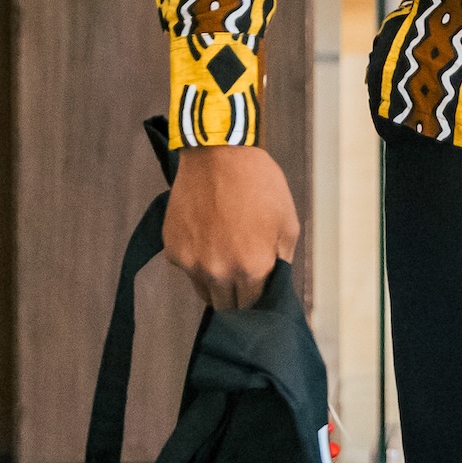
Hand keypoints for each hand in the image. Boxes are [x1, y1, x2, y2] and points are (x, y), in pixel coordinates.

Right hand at [164, 144, 299, 308]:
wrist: (218, 156)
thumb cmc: (259, 185)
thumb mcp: (288, 222)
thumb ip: (283, 262)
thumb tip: (275, 285)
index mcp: (251, 268)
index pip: (252, 306)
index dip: (258, 300)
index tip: (260, 292)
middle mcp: (218, 273)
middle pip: (226, 306)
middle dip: (237, 297)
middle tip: (244, 279)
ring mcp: (192, 263)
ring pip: (205, 291)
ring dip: (216, 284)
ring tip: (227, 255)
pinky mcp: (173, 251)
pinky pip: (189, 269)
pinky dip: (198, 262)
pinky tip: (209, 237)